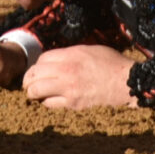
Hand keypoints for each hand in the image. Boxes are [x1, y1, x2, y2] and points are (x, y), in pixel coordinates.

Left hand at [22, 44, 138, 109]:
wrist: (126, 82)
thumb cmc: (111, 63)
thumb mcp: (89, 49)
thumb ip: (70, 54)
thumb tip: (55, 59)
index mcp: (71, 55)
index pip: (42, 59)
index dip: (38, 64)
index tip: (39, 69)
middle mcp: (67, 71)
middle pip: (34, 74)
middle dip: (28, 79)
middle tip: (28, 83)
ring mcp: (69, 89)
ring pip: (37, 91)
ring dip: (33, 92)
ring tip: (34, 92)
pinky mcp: (73, 104)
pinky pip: (50, 104)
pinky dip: (46, 102)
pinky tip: (49, 99)